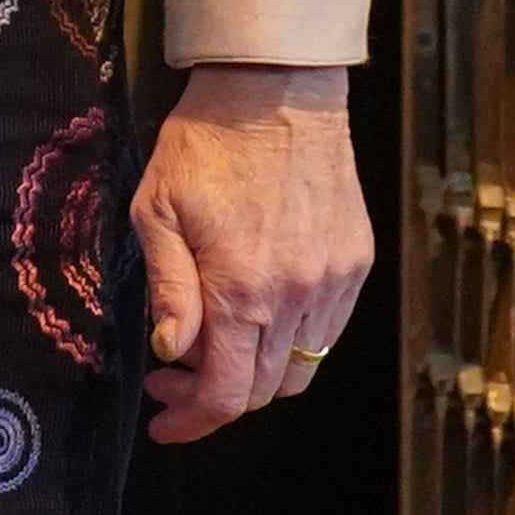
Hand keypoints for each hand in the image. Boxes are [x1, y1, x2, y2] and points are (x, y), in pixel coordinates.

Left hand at [129, 64, 372, 440]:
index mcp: (243, 290)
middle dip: (212, 397)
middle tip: (173, 375)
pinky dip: (292, 341)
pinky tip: (259, 314)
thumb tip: (172, 353)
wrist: (276, 92)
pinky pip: (327, 331)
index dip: (192, 420)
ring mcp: (334, 283)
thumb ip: (169, 289)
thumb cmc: (205, 145)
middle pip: (264, 390)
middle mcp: (297, 296)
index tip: (164, 422)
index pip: (227, 393)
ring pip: (301, 368)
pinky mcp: (356, 264)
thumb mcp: (157, 211)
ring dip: (256, 373)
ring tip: (215, 344)